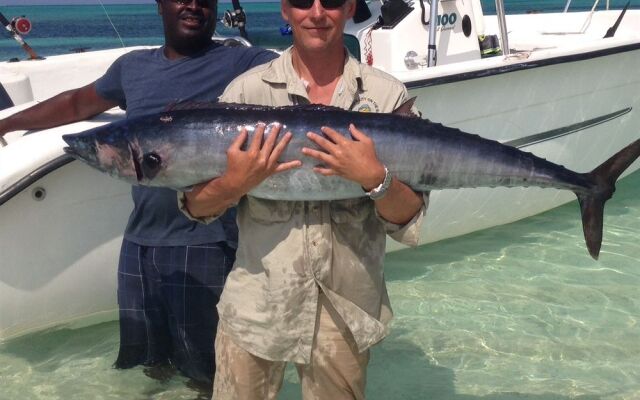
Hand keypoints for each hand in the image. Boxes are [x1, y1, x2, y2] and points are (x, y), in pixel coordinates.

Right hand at [184, 123, 300, 217]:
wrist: (236, 184)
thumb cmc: (232, 167)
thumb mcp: (232, 151)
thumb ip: (239, 140)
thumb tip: (244, 130)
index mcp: (252, 152)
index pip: (258, 138)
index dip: (260, 129)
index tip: (263, 123)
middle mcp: (262, 158)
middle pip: (270, 142)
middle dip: (274, 132)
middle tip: (278, 125)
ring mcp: (268, 165)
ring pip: (278, 151)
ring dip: (284, 142)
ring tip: (289, 134)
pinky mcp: (271, 172)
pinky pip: (282, 168)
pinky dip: (291, 165)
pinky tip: (299, 162)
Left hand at [302, 123, 385, 188]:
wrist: (370, 173)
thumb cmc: (370, 156)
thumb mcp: (366, 141)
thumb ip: (357, 133)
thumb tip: (350, 125)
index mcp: (345, 144)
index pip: (333, 135)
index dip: (327, 130)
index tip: (322, 128)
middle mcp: (338, 152)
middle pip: (324, 143)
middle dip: (315, 138)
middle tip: (308, 134)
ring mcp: (336, 163)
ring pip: (321, 156)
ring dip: (311, 152)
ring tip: (303, 150)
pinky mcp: (337, 171)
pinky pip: (326, 171)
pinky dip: (320, 170)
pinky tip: (314, 168)